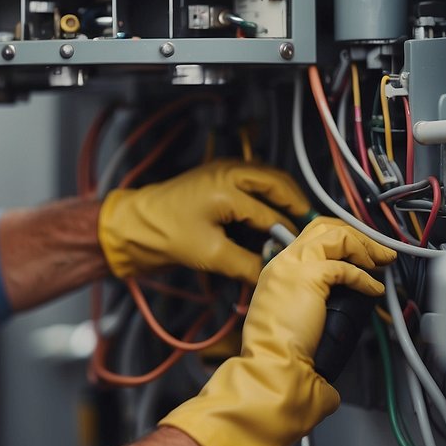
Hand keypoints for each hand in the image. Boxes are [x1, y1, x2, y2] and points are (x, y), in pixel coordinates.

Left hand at [97, 159, 311, 282]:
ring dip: (283, 196)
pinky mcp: (217, 177)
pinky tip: (272, 214)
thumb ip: (247, 265)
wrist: (132, 225)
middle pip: (277, 183)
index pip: (270, 214)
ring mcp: (223, 170)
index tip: (302, 253)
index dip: (288, 236)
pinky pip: (252, 180)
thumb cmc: (164, 234)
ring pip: (267, 178)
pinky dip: (266, 195)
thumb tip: (274, 275)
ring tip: (298, 220)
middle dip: (296, 204)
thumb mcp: (210, 254)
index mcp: (228, 187)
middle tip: (312, 226)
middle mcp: (229, 171)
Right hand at [157, 218, 396, 445]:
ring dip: (365, 246)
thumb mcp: (291, 324)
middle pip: (323, 227)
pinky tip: (374, 291)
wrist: (270, 367)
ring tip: (382, 262)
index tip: (361, 254)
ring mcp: (294, 267)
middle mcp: (283, 263)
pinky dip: (365, 278)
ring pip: (336, 235)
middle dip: (356, 234)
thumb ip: (308, 313)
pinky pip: (346, 267)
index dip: (340, 240)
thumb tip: (331, 329)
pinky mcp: (310, 277)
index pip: (309, 239)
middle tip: (377, 252)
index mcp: (277, 272)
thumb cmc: (277, 357)